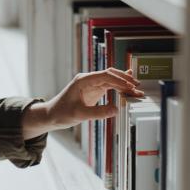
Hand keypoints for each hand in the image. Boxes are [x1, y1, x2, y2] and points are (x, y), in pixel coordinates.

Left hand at [22, 68, 143, 138]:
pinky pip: (110, 86)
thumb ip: (98, 112)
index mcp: (83, 80)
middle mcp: (88, 79)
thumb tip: (116, 110)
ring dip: (124, 84)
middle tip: (137, 86)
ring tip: (137, 89)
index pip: (105, 76)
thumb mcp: (79, 114)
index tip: (129, 86)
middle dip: (125, 79)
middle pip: (110, 74)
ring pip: (112, 80)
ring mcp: (92, 84)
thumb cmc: (61, 113)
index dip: (118, 80)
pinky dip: (119, 87)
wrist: (52, 115)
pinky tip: (129, 86)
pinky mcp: (94, 90)